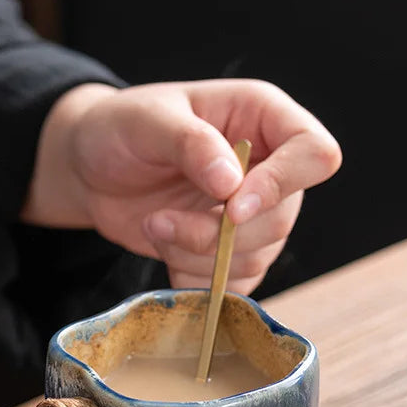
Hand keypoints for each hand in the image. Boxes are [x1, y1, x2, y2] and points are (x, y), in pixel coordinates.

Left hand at [22, 79, 340, 293]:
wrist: (93, 172)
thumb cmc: (120, 129)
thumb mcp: (147, 121)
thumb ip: (191, 145)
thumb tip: (232, 184)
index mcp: (263, 119)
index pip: (313, 155)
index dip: (282, 186)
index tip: (231, 208)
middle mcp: (268, 170)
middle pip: (280, 220)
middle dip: (217, 235)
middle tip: (160, 222)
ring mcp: (253, 217)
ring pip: (254, 259)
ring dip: (197, 257)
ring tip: (154, 227)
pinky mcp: (230, 255)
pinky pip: (233, 286)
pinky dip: (196, 281)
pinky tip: (166, 254)